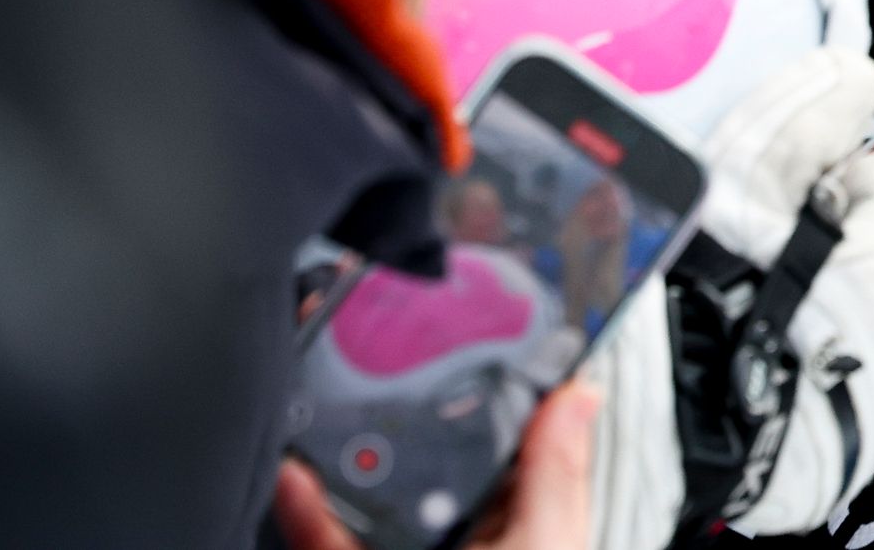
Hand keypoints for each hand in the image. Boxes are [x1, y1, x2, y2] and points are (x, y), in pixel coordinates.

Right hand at [270, 378, 598, 549]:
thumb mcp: (545, 544)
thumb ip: (556, 478)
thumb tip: (581, 395)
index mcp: (531, 536)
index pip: (525, 457)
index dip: (509, 403)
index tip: (486, 343)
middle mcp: (473, 547)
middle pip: (442, 477)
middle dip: (418, 432)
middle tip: (397, 372)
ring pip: (377, 510)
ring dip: (352, 464)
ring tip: (333, 413)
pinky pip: (331, 547)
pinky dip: (308, 517)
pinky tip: (292, 480)